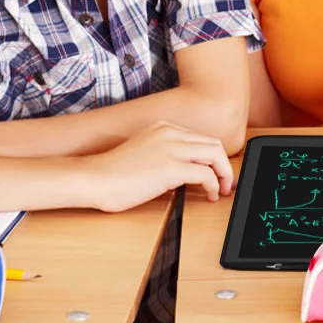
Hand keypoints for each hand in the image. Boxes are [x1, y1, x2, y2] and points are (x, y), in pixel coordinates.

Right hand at [85, 121, 233, 211]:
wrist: (96, 179)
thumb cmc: (114, 173)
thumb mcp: (144, 152)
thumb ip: (164, 153)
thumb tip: (184, 169)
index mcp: (163, 127)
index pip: (200, 138)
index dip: (213, 157)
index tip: (218, 172)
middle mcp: (170, 132)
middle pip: (213, 144)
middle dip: (224, 165)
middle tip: (226, 183)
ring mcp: (171, 148)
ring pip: (215, 154)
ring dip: (223, 174)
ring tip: (222, 190)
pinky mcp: (171, 167)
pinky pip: (205, 173)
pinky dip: (214, 185)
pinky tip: (210, 195)